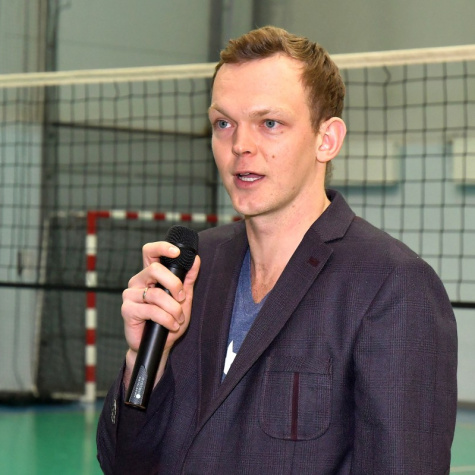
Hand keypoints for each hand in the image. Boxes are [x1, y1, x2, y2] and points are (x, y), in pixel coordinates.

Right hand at [121, 241, 200, 386]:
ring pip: (156, 293)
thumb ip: (188, 279)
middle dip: (174, 283)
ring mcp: (130, 294)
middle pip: (154, 269)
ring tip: (179, 319)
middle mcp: (138, 281)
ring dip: (173, 308)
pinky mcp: (127, 310)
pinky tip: (171, 325)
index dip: (162, 247)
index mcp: (150, 275)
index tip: (177, 252)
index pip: (150, 252)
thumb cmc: (169, 320)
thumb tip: (196, 259)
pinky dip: (166, 319)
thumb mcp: (184, 298)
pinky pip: (151, 310)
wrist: (159, 346)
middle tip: (182, 297)